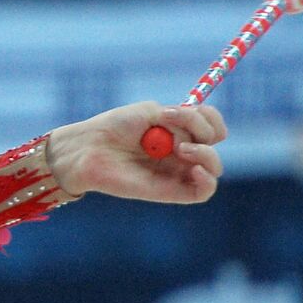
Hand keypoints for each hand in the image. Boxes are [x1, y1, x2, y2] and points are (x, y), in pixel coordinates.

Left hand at [46, 101, 226, 203]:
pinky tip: (195, 169)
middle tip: (172, 125)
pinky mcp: (170, 192)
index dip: (211, 119)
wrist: (89, 148)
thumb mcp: (150, 113)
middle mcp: (180, 152)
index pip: (211, 127)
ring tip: (179, 148)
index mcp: (177, 132)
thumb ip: (181, 119)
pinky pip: (202, 192)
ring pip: (213, 168)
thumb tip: (201, 134)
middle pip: (214, 144)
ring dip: (205, 153)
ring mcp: (176, 172)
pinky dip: (207, 180)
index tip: (192, 111)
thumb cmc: (115, 127)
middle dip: (203, 129)